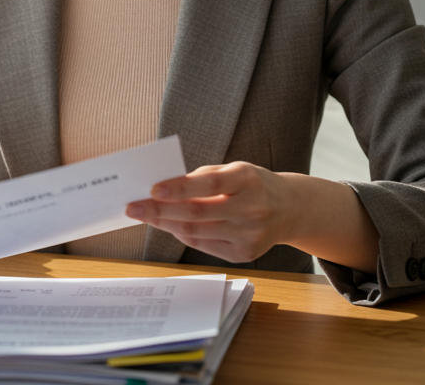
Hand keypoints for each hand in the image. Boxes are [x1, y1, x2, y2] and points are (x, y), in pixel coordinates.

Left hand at [125, 162, 380, 271]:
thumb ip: (202, 178)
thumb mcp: (234, 170)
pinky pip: (204, 245)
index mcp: (248, 180)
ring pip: (197, 233)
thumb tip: (162, 189)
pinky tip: (170, 225)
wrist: (291, 209)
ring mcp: (250, 236)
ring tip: (146, 215)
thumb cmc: (253, 184)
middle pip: (198, 214)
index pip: (210, 185)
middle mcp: (252, 210)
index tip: (153, 188)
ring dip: (166, 224)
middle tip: (133, 207)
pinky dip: (183, 235)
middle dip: (160, 211)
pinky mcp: (245, 254)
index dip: (180, 187)